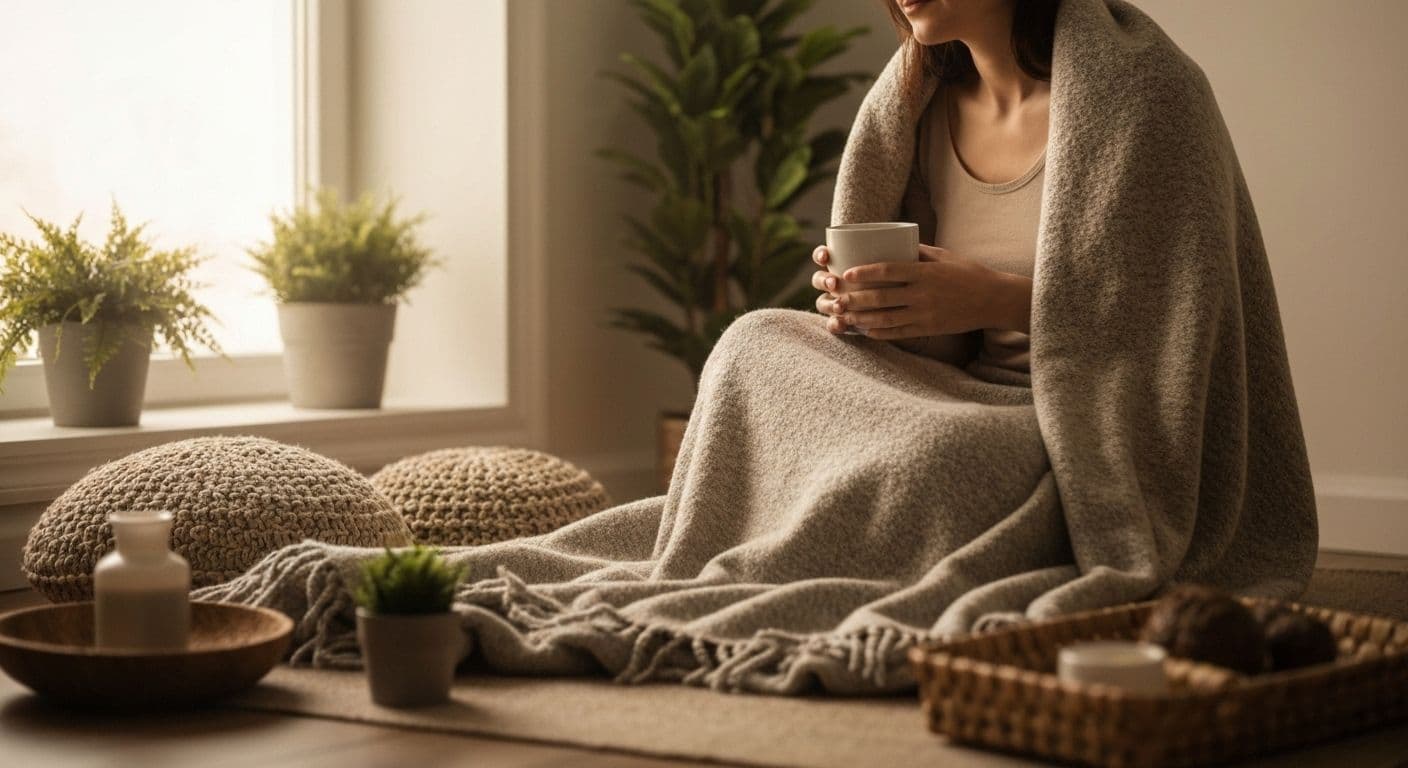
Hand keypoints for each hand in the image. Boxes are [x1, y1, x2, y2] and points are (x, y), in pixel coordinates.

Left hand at [812, 244, 1031, 338]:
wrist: (994, 299)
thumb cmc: (968, 273)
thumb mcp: (943, 256)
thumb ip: (917, 252)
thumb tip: (892, 244)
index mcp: (924, 272)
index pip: (888, 270)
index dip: (864, 272)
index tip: (846, 274)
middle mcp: (922, 293)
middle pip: (881, 297)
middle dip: (855, 299)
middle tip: (836, 299)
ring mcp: (925, 313)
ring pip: (885, 318)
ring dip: (861, 318)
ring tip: (844, 316)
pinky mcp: (929, 329)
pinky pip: (899, 333)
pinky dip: (880, 333)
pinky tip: (865, 331)